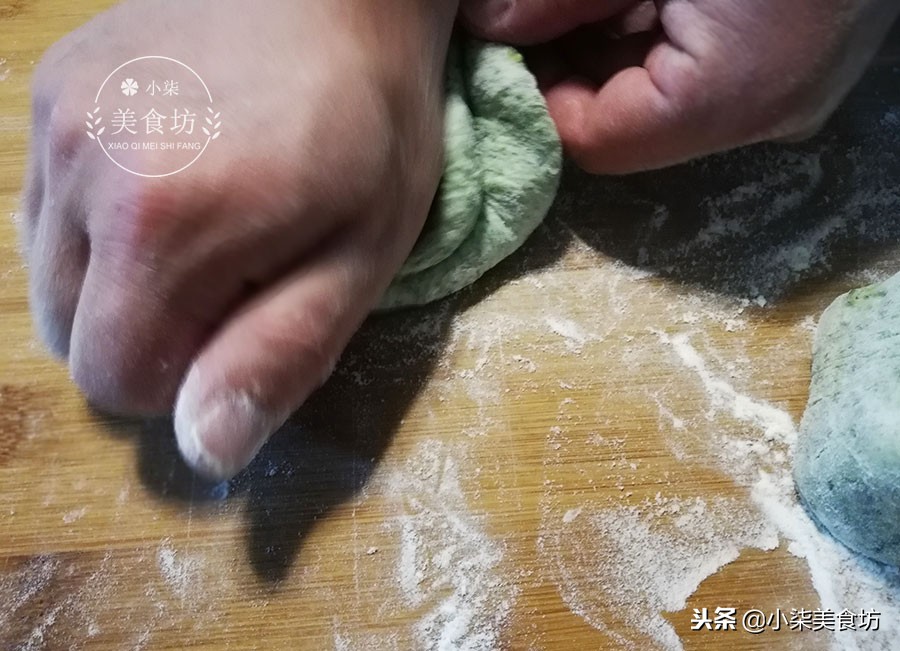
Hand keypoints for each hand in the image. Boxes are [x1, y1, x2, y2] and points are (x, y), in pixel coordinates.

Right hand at [21, 0, 457, 478]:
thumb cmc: (371, 125)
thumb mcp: (360, 255)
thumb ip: (278, 353)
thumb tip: (204, 450)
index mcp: (162, 225)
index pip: (117, 380)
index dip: (184, 378)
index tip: (244, 326)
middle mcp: (81, 170)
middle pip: (72, 335)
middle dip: (150, 335)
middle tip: (232, 274)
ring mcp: (54, 119)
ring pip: (48, 275)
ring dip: (118, 283)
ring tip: (203, 225)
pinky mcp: (51, 85)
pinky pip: (45, 206)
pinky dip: (97, 225)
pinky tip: (167, 179)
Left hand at [460, 0, 899, 172]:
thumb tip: (485, 26)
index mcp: (728, 93)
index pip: (596, 139)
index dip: (537, 99)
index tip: (505, 50)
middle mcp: (766, 116)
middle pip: (629, 127)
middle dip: (573, 72)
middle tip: (537, 19)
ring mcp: (791, 98)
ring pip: (665, 106)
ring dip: (614, 54)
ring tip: (594, 3)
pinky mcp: (801, 72)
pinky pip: (706, 82)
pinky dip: (660, 44)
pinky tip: (643, 0)